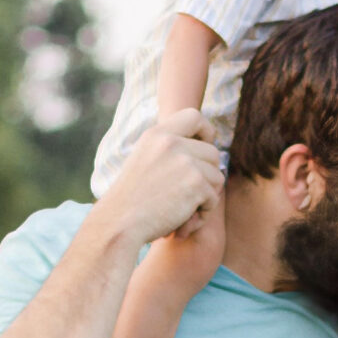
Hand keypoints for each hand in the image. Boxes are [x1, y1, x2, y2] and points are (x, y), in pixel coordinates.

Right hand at [106, 112, 224, 247]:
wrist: (120, 221)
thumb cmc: (132, 200)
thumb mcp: (144, 161)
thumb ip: (169, 151)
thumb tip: (208, 149)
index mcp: (157, 134)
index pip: (194, 116)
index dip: (207, 132)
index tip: (204, 148)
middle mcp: (172, 142)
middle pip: (212, 153)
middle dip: (208, 176)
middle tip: (192, 195)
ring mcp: (185, 161)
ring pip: (217, 177)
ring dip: (206, 196)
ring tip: (186, 209)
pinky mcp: (196, 184)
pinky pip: (213, 198)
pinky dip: (203, 213)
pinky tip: (185, 220)